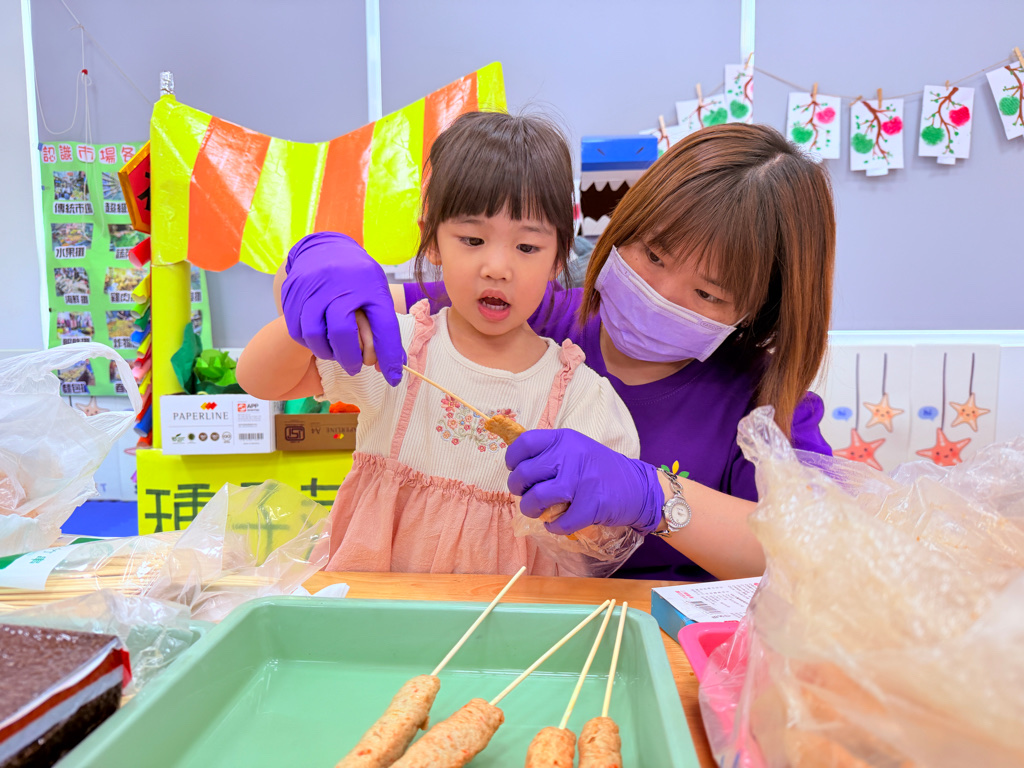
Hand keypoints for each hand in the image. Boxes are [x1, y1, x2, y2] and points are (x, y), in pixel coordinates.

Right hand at [281, 232, 405, 384]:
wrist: (324, 247)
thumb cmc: (357, 278)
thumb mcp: (377, 294)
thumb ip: (384, 328)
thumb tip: (390, 368)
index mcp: (369, 285)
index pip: (384, 327)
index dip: (389, 357)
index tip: (393, 378)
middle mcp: (339, 285)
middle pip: (342, 333)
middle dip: (350, 358)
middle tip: (355, 367)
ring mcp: (312, 288)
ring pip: (315, 335)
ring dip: (328, 353)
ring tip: (337, 353)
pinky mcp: (293, 294)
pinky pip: (298, 331)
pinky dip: (311, 343)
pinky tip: (320, 340)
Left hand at [506, 429, 663, 534]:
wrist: (638, 487)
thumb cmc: (600, 469)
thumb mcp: (576, 449)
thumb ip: (551, 453)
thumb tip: (518, 467)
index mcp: (564, 439)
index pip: (524, 444)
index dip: (513, 459)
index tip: (516, 470)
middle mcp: (570, 455)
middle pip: (524, 473)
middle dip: (518, 489)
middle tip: (526, 495)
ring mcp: (581, 480)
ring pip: (537, 498)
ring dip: (530, 510)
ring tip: (537, 512)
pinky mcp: (591, 505)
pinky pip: (559, 522)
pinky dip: (553, 527)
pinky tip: (557, 524)